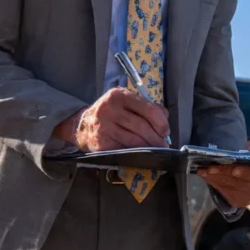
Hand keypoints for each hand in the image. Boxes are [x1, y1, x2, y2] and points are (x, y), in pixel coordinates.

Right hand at [54, 88, 170, 149]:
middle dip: (156, 138)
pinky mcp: (101, 142)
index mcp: (119, 95)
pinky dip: (136, 154)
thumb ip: (147, 107)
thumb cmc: (112, 113)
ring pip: (134, 140)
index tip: (165, 131)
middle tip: (164, 145)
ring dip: (149, 148)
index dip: (160, 122)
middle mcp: (110, 108)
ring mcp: (104, 126)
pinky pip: (124, 150)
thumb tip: (165, 119)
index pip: (147, 108)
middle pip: (141, 126)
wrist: (84, 124)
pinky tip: (141, 155)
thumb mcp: (126, 103)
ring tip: (156, 151)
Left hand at [197, 140, 249, 208]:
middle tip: (211, 168)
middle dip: (226, 175)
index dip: (249, 173)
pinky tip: (205, 175)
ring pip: (232, 188)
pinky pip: (224, 192)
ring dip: (216, 178)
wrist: (243, 173)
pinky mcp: (238, 202)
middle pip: (244, 184)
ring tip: (204, 170)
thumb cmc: (249, 161)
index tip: (235, 169)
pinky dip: (213, 183)